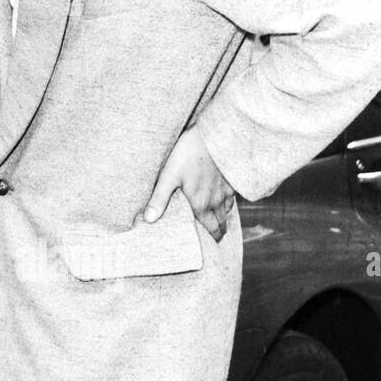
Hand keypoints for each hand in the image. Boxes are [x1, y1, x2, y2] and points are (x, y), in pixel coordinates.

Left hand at [143, 125, 235, 241]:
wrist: (214, 137)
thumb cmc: (188, 155)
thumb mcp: (168, 176)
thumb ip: (159, 199)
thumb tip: (148, 220)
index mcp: (201, 205)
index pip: (211, 229)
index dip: (212, 238)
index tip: (212, 244)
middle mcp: (217, 201)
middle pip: (221, 223)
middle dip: (219, 231)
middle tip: (216, 236)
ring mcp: (226, 190)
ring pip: (227, 210)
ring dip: (222, 217)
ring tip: (217, 220)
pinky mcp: (231, 178)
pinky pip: (231, 196)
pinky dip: (227, 202)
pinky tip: (223, 198)